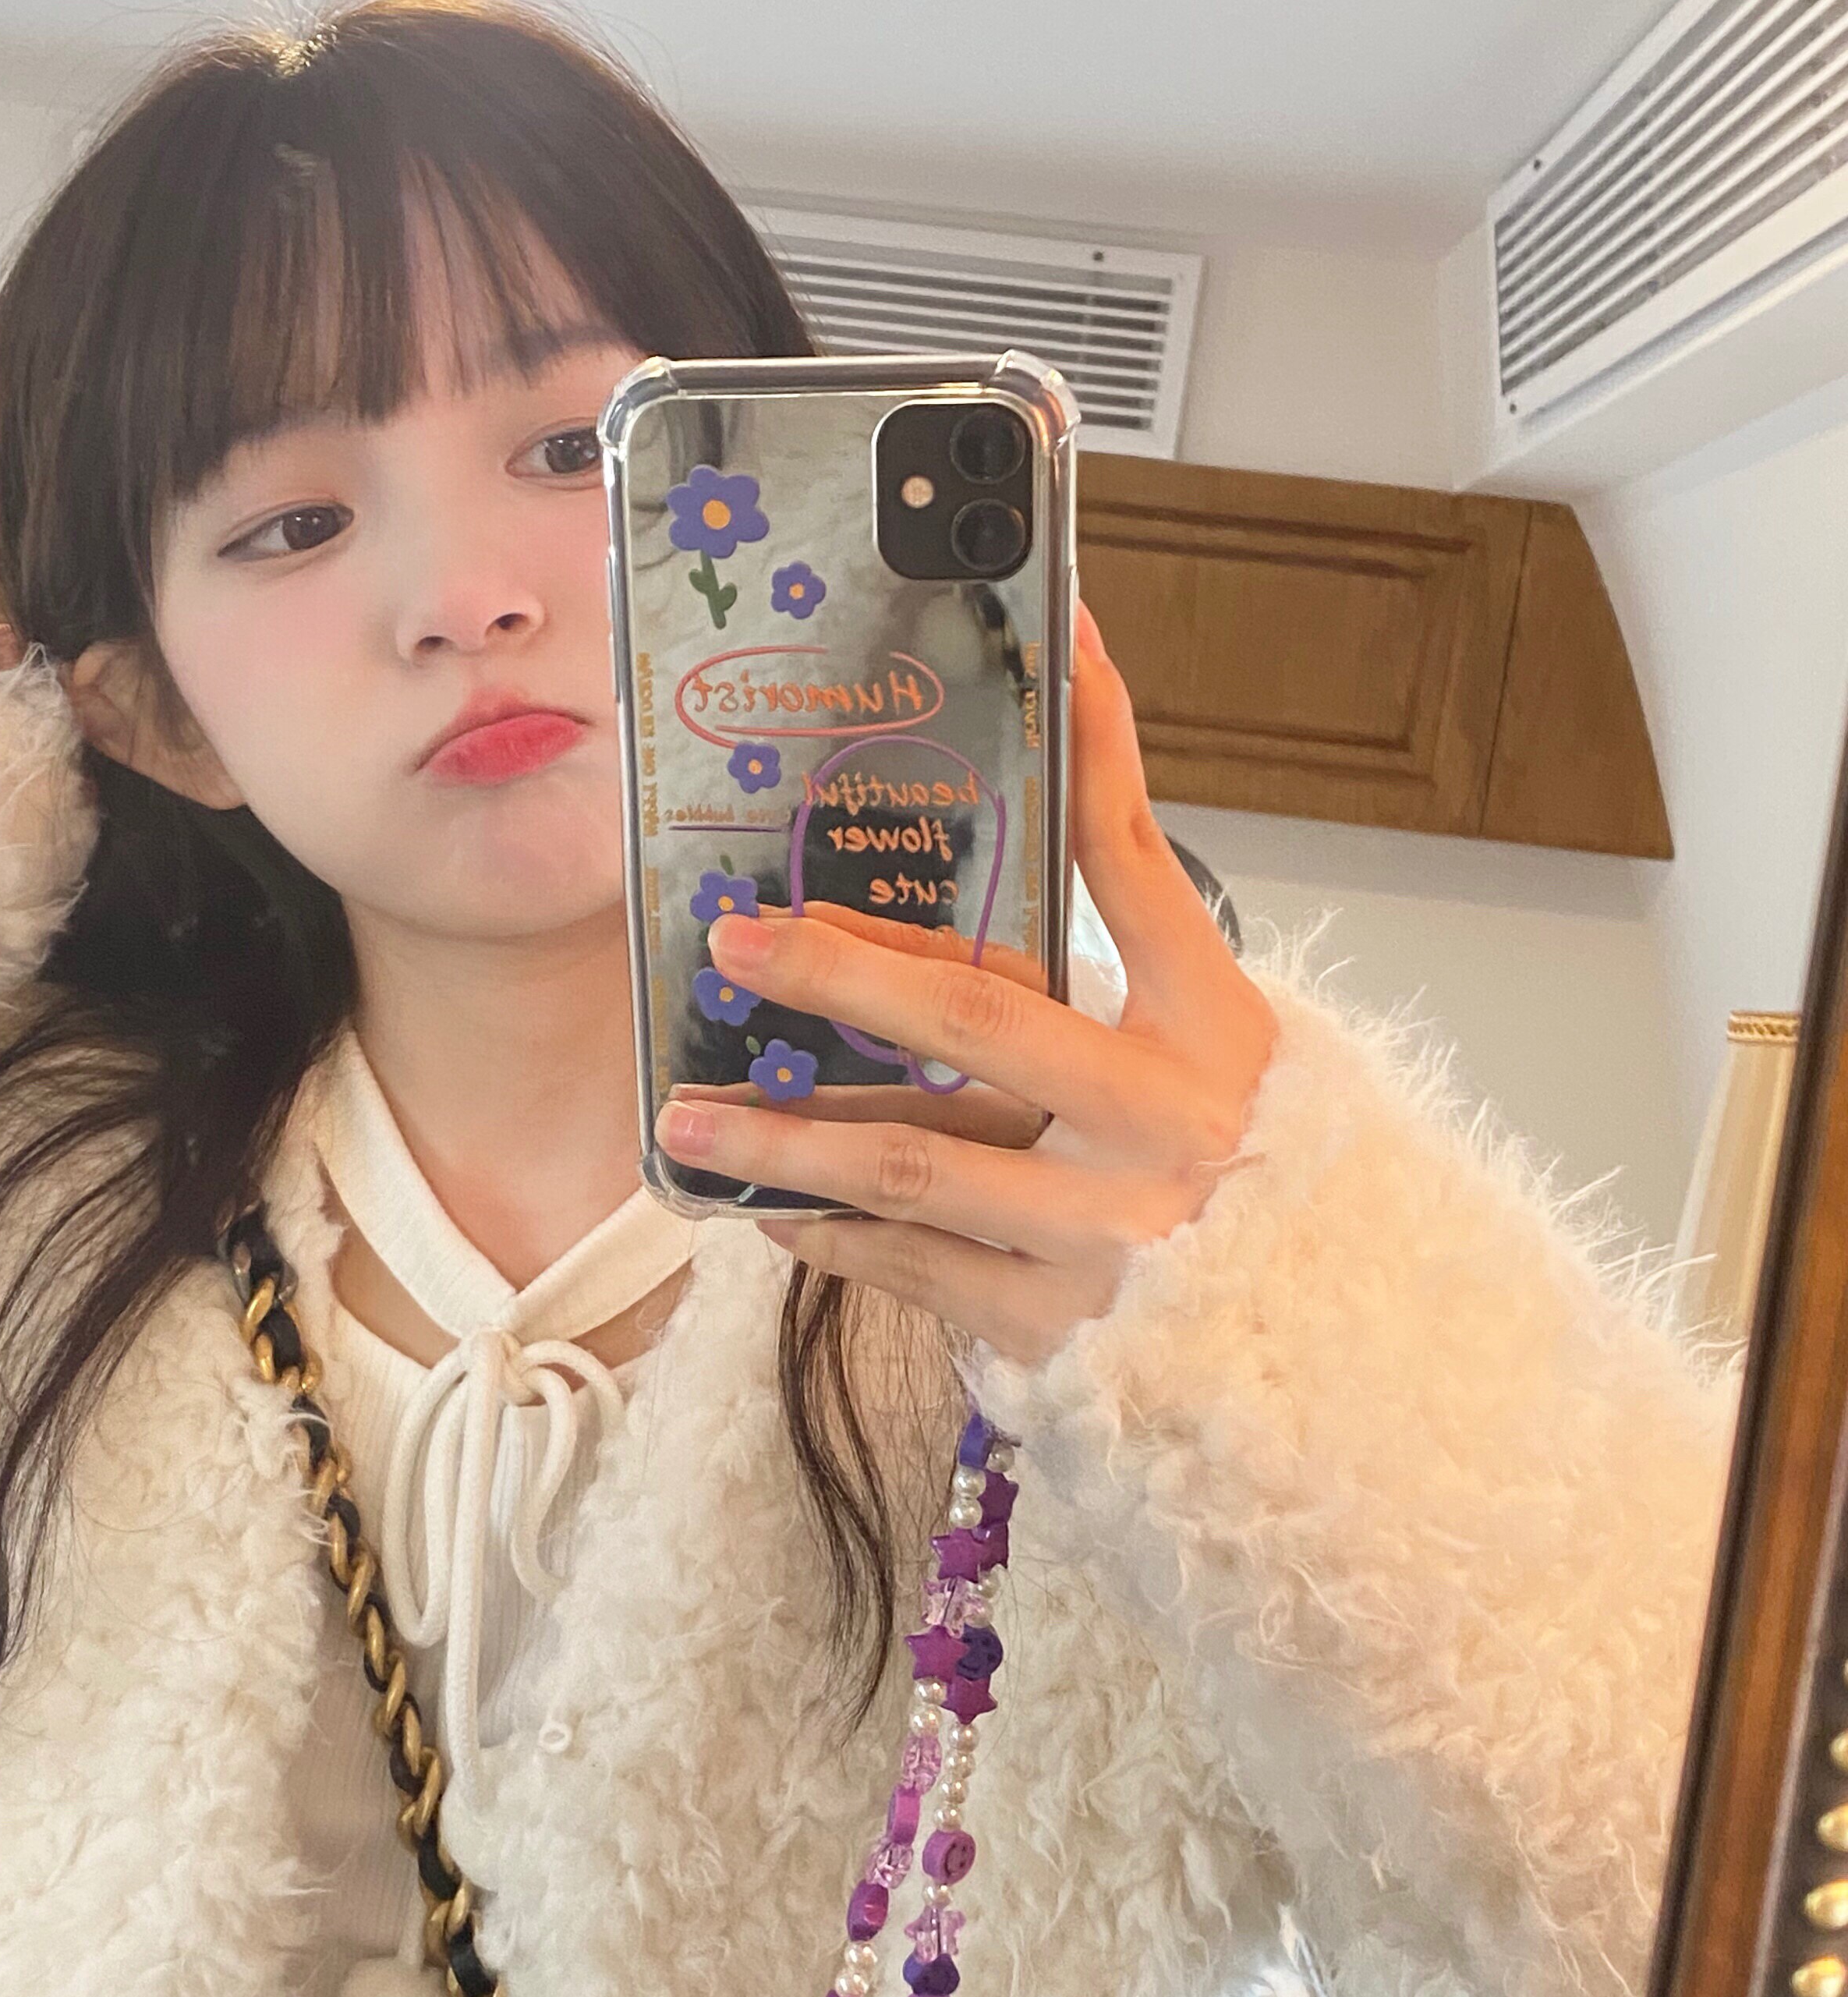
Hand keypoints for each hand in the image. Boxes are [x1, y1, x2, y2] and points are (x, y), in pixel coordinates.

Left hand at [653, 603, 1280, 1364]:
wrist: (1313, 1366)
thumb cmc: (1239, 1192)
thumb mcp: (1200, 1069)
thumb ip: (1088, 994)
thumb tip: (924, 921)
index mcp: (1217, 1033)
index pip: (1141, 862)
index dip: (1101, 741)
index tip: (1057, 631)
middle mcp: (1169, 1123)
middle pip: (980, 1019)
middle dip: (841, 970)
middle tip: (736, 939)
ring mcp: (1113, 1232)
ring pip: (910, 1165)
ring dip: (783, 1138)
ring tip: (684, 1118)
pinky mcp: (1060, 1327)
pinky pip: (911, 1267)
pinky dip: (828, 1235)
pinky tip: (765, 1211)